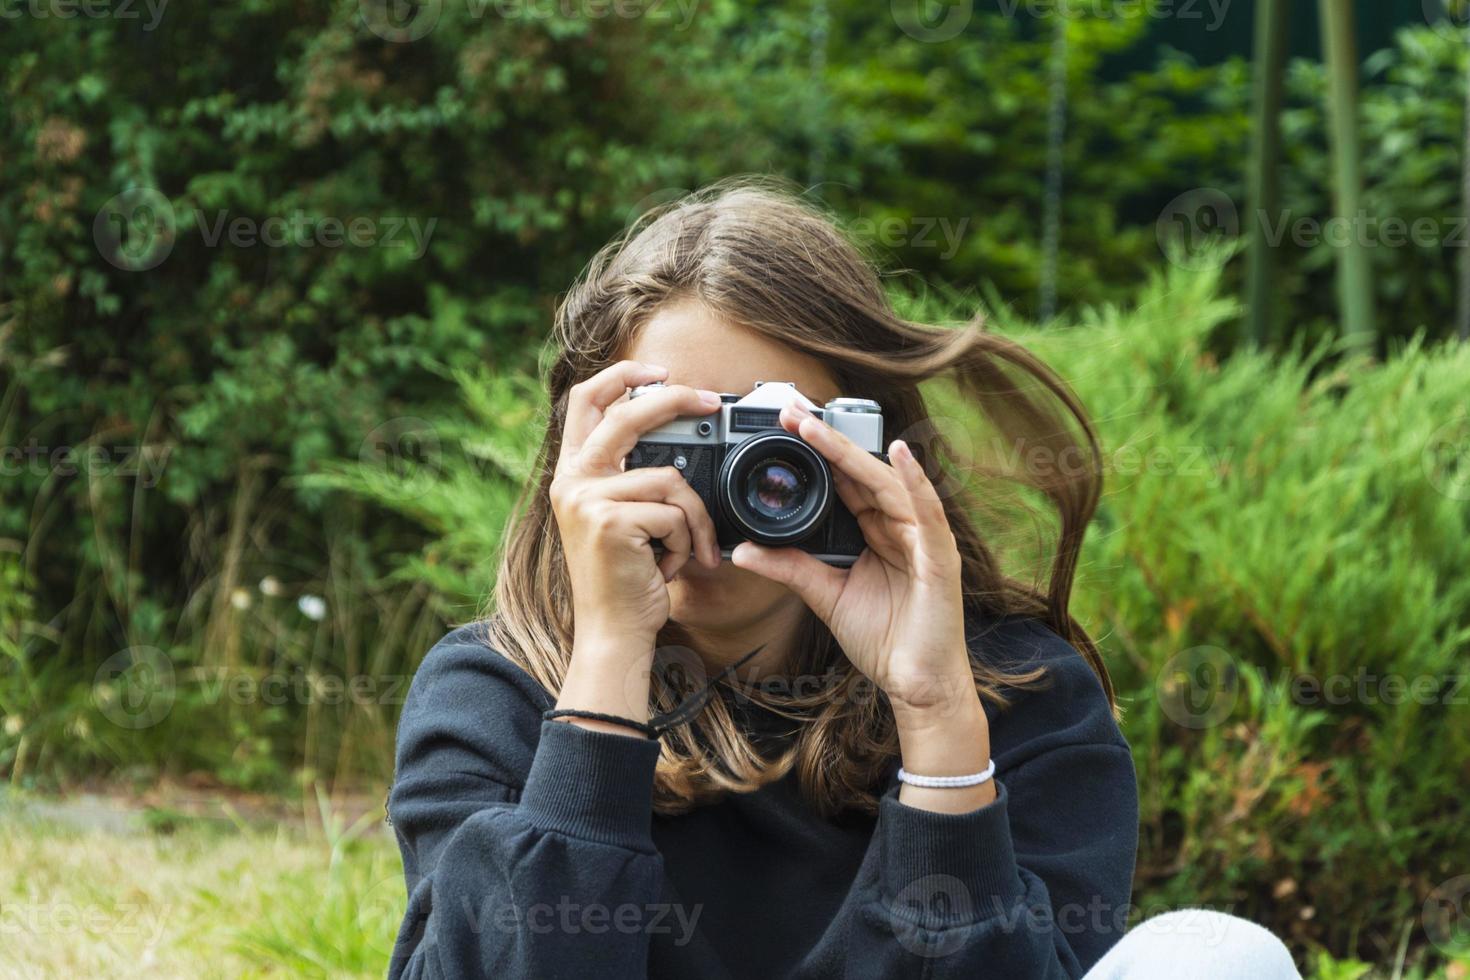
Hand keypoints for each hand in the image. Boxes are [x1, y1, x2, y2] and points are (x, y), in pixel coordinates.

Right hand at [550, 360, 722, 732]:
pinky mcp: (610, 522)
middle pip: (627, 412)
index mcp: (573, 474)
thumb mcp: (622, 519)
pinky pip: (675, 513)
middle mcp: (572, 481)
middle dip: (675, 398)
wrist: (614, 633)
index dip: (622, 374)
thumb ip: (632, 478)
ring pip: (671, 478)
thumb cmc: (628, 580)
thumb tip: (678, 443)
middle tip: (712, 400)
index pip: (585, 400)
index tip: (660, 370)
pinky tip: (670, 566)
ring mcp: (588, 500)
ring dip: (693, 518)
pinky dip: (686, 542)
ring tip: (684, 550)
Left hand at [730, 400, 975, 719]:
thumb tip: (743, 551)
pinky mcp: (939, 557)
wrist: (916, 685)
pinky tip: (899, 455)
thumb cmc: (883, 639)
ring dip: (852, 453)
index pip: (844, 480)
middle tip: (790, 411)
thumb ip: (790, 568)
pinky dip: (916, 482)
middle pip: (862, 472)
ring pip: (887, 483)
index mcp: (876, 530)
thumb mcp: (825, 595)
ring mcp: (922, 538)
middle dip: (826, 439)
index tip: (782, 424)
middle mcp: (900, 525)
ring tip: (817, 427)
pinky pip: (928, 512)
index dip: (816, 450)